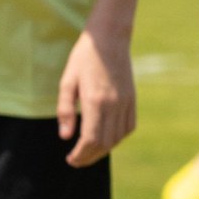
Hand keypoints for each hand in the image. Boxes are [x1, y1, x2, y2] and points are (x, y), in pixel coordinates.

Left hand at [57, 23, 137, 166]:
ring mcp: (126, 102)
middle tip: (77, 160)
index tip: (70, 159)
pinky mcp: (132, 99)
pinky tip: (106, 138)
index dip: (80, 154)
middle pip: (105, 143)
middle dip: (90, 157)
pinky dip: (118, 138)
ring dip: (103, 150)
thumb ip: (66, 110)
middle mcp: (114, 105)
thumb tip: (65, 137)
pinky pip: (129, 127)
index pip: (90, 139)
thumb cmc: (84, 57)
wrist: (110, 38)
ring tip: (89, 152)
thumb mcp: (67, 81)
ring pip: (118, 138)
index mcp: (95, 101)